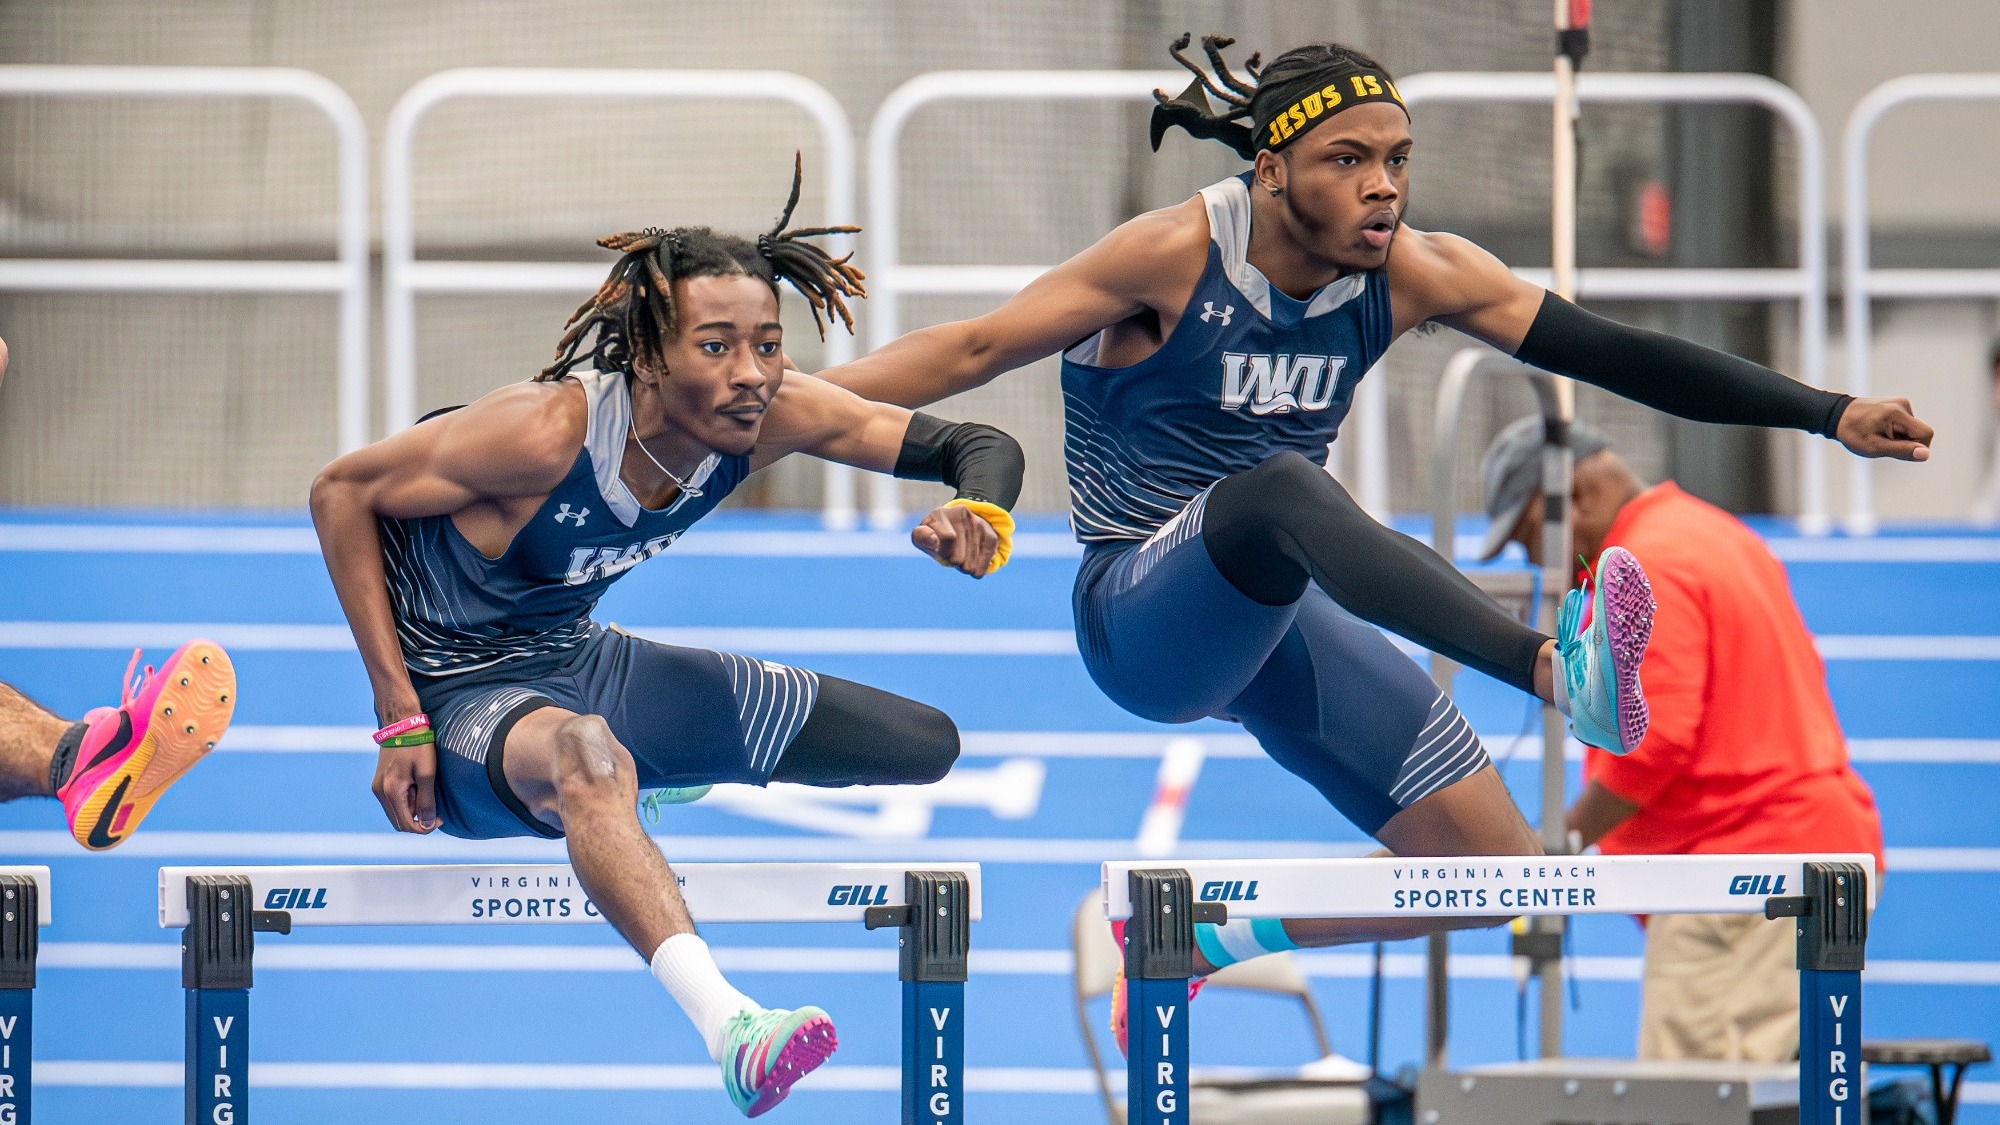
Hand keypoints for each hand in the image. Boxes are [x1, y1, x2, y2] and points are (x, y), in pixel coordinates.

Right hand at [370, 699, 439, 832]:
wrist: (402, 723)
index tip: (440, 818)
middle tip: (434, 804)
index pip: (406, 825)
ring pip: (396, 812)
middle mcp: (380, 792)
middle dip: (418, 819)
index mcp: (391, 791)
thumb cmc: (418, 746)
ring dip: (412, 809)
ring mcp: (377, 787)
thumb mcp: (427, 773)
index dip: (425, 827)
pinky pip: (393, 801)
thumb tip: (427, 824)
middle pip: (399, 822)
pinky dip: (406, 801)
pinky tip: (417, 786)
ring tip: (425, 790)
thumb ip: (427, 801)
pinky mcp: (379, 782)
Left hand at [911, 502, 999, 576]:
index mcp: (940, 513)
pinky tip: (972, 560)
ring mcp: (978, 525)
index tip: (936, 546)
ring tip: (961, 554)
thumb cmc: (936, 536)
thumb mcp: (922, 536)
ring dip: (963, 566)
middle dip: (951, 560)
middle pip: (956, 558)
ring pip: (969, 566)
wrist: (961, 527)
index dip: (940, 550)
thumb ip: (921, 537)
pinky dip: (976, 570)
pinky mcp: (991, 536)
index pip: (948, 538)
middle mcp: (961, 514)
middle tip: (950, 552)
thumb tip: (934, 541)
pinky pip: (981, 567)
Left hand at [1836, 396, 1933, 460]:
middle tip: (1883, 443)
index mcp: (1897, 413)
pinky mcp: (1897, 405)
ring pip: (1912, 430)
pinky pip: (1906, 425)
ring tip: (1878, 436)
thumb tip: (1925, 454)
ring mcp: (1900, 403)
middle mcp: (1902, 404)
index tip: (1896, 450)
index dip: (1916, 447)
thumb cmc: (1852, 433)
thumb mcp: (1875, 447)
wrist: (1836, 415)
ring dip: (1899, 438)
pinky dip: (1896, 432)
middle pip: (1920, 432)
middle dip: (1906, 443)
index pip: (1926, 433)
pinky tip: (1879, 430)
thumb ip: (1901, 450)